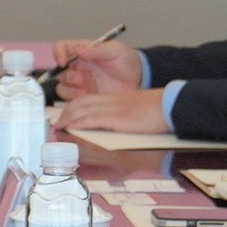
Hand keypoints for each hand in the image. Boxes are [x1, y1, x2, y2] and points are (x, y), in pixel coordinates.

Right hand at [49, 37, 143, 95]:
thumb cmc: (127, 61)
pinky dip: (76, 102)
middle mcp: (78, 68)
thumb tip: (79, 49)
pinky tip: (90, 98)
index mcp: (82, 52)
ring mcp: (80, 84)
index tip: (63, 61)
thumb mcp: (116, 51)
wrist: (138, 80)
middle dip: (67, 77)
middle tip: (81, 79)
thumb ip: (97, 50)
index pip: (62, 48)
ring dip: (70, 90)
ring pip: (62, 88)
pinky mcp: (84, 98)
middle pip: (58, 72)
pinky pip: (71, 102)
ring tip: (86, 91)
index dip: (58, 53)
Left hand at [53, 87, 167, 135]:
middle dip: (66, 113)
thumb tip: (112, 128)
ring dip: (67, 118)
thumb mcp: (135, 110)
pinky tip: (70, 127)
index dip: (74, 107)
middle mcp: (111, 100)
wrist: (170, 107)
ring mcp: (113, 108)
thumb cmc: (157, 111)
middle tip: (56, 123)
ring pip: (82, 109)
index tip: (65, 117)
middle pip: (81, 102)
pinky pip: (92, 119)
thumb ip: (121, 116)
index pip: (88, 99)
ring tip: (58, 127)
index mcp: (116, 98)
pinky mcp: (117, 118)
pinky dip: (78, 122)